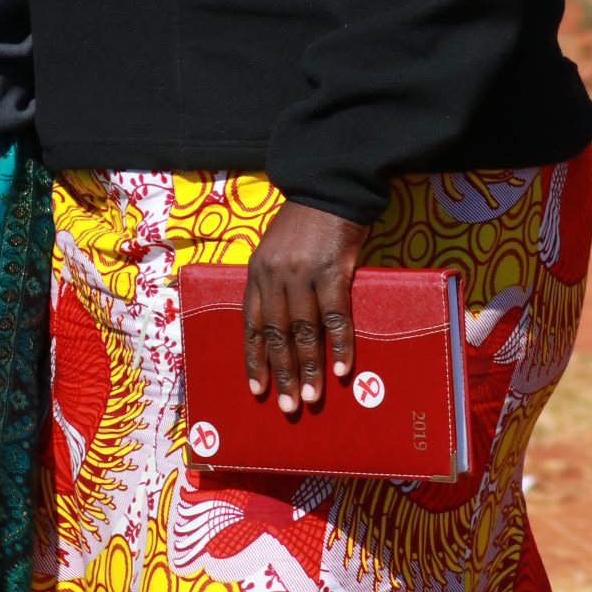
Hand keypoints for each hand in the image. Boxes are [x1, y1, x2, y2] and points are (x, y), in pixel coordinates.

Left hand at [243, 201, 369, 420]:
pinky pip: (335, 316)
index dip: (254, 359)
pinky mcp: (332, 271)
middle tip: (286, 407)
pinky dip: (339, 345)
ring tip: (310, 397)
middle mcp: (274, 276)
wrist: (329, 184)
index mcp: (256, 272)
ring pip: (302, 331)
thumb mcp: (277, 249)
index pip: (250, 324)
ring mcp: (302, 274)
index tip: (257, 389)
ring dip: (307, 368)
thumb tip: (285, 325)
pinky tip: (342, 369)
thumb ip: (277, 282)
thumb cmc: (306, 221)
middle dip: (280, 374)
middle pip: (275, 334)